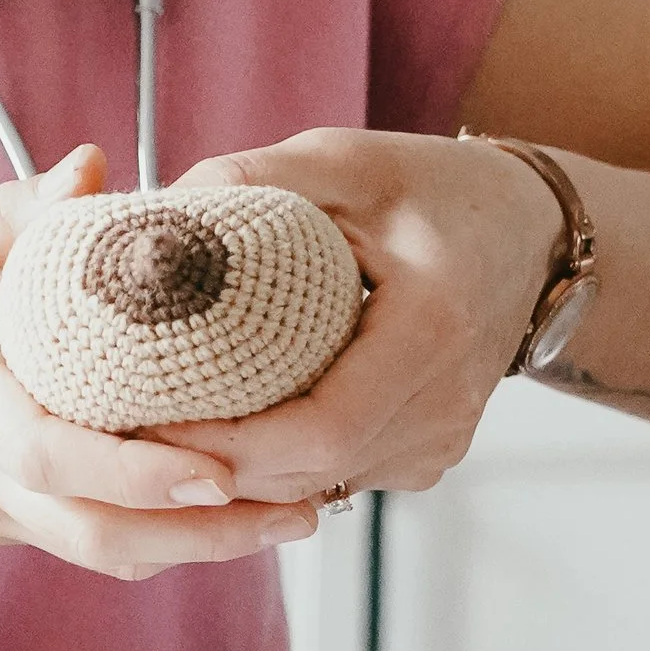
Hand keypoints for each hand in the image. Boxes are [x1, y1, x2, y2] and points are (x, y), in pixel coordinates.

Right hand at [0, 148, 319, 579]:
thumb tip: (93, 173)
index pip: (51, 452)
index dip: (143, 469)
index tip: (224, 462)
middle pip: (105, 535)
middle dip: (215, 532)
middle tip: (309, 503)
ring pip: (104, 555)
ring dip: (204, 545)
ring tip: (293, 511)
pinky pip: (87, 544)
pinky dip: (161, 534)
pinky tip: (223, 503)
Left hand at [172, 129, 561, 501]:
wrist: (529, 233)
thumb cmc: (438, 191)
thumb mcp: (343, 162)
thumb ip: (249, 181)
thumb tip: (149, 215)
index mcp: (434, 329)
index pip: (323, 428)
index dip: (228, 441)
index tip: (148, 417)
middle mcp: (444, 404)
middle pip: (308, 472)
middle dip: (208, 463)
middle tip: (120, 425)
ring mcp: (438, 441)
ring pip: (314, 487)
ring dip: (232, 471)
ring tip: (150, 427)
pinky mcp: (424, 457)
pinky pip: (333, 477)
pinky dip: (271, 463)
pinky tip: (218, 427)